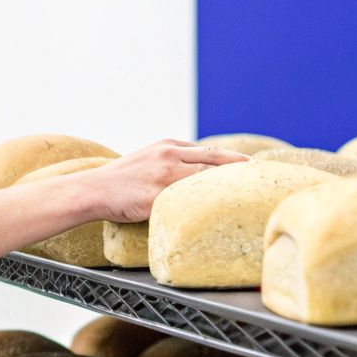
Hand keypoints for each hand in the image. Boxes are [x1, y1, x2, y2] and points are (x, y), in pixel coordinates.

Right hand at [84, 139, 248, 222]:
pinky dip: (207, 202)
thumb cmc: (120, 181)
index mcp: (168, 146)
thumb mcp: (146, 160)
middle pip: (214, 160)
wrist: (94, 189)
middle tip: (261, 176)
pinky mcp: (157, 194)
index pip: (208, 151)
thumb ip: (169, 162)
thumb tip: (192, 175)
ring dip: (228, 185)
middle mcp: (169, 156)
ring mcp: (164, 174)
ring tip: (249, 193)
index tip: (250, 166)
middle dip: (239, 167)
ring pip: (206, 177)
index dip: (231, 159)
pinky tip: (222, 210)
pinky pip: (188, 199)